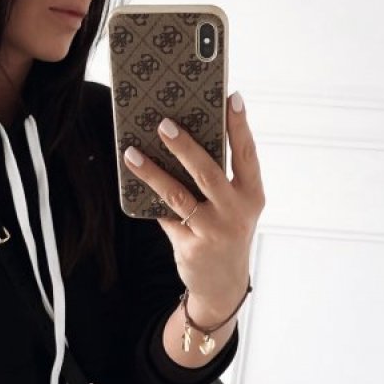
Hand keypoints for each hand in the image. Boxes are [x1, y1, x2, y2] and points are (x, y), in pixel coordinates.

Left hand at [123, 91, 264, 317]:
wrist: (222, 286)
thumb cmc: (226, 234)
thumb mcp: (234, 208)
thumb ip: (219, 180)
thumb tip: (182, 141)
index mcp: (252, 196)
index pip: (247, 154)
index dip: (240, 126)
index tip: (231, 98)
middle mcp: (236, 213)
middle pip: (207, 172)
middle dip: (184, 146)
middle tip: (163, 124)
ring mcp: (213, 231)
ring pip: (178, 195)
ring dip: (152, 172)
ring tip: (131, 154)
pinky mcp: (191, 247)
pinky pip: (165, 217)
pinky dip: (149, 200)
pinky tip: (131, 182)